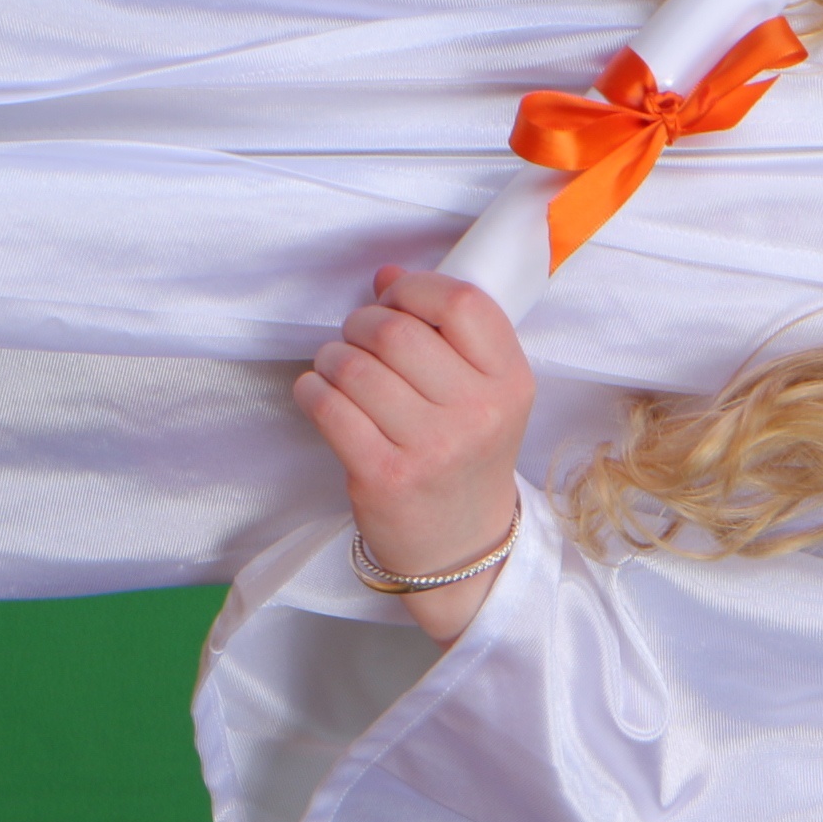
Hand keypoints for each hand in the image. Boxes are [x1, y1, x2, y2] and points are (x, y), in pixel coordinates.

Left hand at [291, 267, 535, 639]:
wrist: (461, 546)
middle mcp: (477, 413)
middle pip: (398, 331)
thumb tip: (387, 276)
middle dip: (363, 323)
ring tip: (337, 367)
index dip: (415, 289)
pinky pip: (329, 408)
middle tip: (358, 338)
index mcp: (510, 382)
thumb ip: (446, 331)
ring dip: (333, 357)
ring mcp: (430, 448)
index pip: (463, 302)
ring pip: (356, 366)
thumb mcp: (485, 393)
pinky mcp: (383, 476)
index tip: (395, 300)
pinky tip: (319, 393)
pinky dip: (312, 390)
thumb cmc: (466, 456)